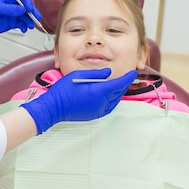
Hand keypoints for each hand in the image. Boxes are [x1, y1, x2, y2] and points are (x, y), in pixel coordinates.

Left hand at [0, 0, 41, 40]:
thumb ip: (9, 9)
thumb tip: (21, 9)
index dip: (27, 3)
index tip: (30, 9)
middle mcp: (11, 5)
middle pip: (26, 7)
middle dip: (32, 12)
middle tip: (36, 18)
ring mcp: (12, 14)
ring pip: (25, 16)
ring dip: (29, 20)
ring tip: (30, 26)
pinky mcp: (11, 23)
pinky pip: (22, 24)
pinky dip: (25, 26)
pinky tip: (24, 29)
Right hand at [21, 68, 137, 133]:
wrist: (54, 107)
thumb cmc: (63, 90)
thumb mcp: (78, 75)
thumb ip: (95, 73)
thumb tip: (108, 73)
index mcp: (98, 91)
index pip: (119, 84)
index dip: (128, 78)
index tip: (133, 73)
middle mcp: (101, 102)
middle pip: (118, 92)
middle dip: (124, 84)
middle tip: (126, 77)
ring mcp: (98, 110)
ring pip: (115, 100)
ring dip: (118, 92)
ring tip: (118, 84)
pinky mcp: (94, 115)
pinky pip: (108, 107)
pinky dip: (112, 100)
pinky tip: (109, 95)